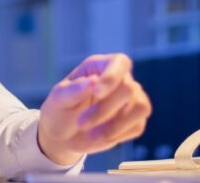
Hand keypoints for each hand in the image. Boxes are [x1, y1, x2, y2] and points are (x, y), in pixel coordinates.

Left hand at [37, 53, 151, 165]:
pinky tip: (101, 137)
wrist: (64, 135)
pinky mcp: (135, 120)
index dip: (112, 77)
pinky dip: (119, 134)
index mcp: (101, 66)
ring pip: (140, 107)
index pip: (120, 62)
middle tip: (80, 123)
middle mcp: (120, 79)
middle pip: (128, 88)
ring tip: (91, 135)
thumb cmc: (61, 109)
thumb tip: (94, 81)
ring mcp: (131, 99)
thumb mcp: (59, 99)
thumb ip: (74, 90)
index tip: (96, 93)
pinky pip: (138, 126)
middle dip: (104, 110)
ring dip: (114, 125)